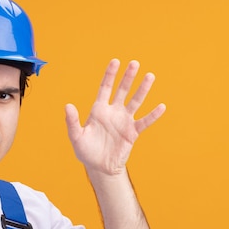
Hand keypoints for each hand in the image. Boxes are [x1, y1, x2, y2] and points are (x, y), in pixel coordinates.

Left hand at [65, 59, 165, 175]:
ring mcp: (124, 121)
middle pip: (122, 91)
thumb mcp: (76, 136)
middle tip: (135, 63)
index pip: (105, 88)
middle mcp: (113, 112)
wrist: (99, 167)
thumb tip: (68, 106)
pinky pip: (144, 122)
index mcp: (98, 110)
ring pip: (135, 102)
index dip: (110, 75)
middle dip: (128, 77)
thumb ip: (72, 121)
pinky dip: (152, 115)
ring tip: (149, 76)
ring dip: (142, 90)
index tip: (115, 61)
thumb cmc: (85, 151)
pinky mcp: (132, 132)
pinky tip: (161, 107)